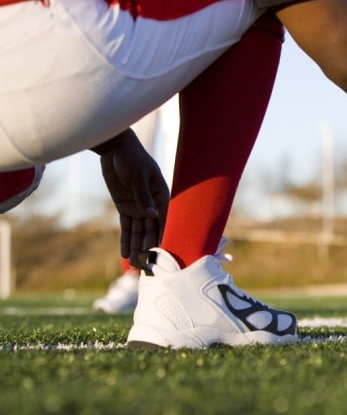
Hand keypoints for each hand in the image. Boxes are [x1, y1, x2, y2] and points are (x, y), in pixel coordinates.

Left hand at [94, 130, 168, 266]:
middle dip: (149, 248)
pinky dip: (125, 239)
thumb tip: (152, 215)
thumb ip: (143, 197)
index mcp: (162, 196)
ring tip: (135, 265)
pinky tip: (124, 253)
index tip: (162, 255)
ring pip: (139, 232)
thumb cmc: (131, 158)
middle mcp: (153, 205)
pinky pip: (126, 227)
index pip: (165, 221)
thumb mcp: (137, 176)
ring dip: (137, 247)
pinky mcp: (125, 207)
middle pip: (152, 230)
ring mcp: (138, 207)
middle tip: (146, 266)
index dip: (164, 238)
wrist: (114, 149)